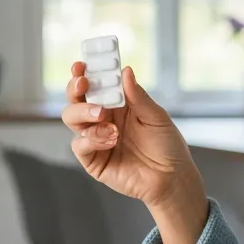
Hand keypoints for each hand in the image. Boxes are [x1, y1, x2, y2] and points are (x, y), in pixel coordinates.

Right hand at [60, 63, 204, 214]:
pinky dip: (91, 139)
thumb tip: (125, 71)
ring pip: (72, 119)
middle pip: (76, 100)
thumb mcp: (156, 117)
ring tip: (105, 119)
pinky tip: (111, 140)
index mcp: (117, 105)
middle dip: (75, 89)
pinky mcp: (93, 161)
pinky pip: (79, 145)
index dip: (84, 73)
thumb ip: (138, 96)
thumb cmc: (167, 146)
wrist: (172, 178)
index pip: (95, 85)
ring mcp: (96, 139)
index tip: (81, 64)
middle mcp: (103, 120)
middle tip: (83, 84)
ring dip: (85, 113)